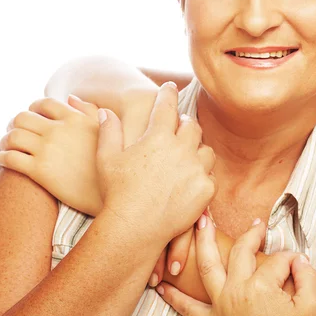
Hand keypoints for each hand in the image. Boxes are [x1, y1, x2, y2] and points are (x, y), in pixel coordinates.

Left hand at [0, 95, 101, 214]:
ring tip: (8, 147)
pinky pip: (10, 158)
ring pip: (12, 136)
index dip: (34, 108)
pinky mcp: (39, 171)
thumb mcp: (108, 131)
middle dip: (15, 124)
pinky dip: (3, 157)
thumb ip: (89, 111)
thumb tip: (70, 98)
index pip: (44, 104)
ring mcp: (48, 150)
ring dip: (6, 140)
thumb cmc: (112, 163)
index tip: (33, 118)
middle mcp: (59, 131)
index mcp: (75, 119)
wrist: (112, 194)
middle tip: (16, 132)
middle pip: (22, 118)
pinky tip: (7, 161)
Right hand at [96, 81, 215, 245]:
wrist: (134, 228)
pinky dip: (202, 176)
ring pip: (205, 150)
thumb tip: (106, 111)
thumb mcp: (106, 159)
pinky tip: (192, 180)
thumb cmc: (117, 193)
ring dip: (197, 150)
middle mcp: (181, 149)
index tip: (170, 86)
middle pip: (192, 126)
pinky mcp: (206, 188)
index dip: (168, 93)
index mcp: (158, 137)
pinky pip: (210, 175)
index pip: (167, 106)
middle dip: (186, 124)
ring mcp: (196, 169)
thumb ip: (109, 131)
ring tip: (188, 156)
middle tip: (180, 127)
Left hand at [157, 215, 315, 315]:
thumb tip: (299, 259)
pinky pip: (188, 308)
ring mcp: (221, 307)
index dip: (291, 260)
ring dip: (202, 242)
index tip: (298, 265)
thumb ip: (308, 276)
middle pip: (241, 252)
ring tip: (199, 224)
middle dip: (251, 234)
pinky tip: (164, 286)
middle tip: (257, 224)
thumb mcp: (312, 307)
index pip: (278, 260)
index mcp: (261, 286)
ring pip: (207, 267)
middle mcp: (236, 292)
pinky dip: (174, 297)